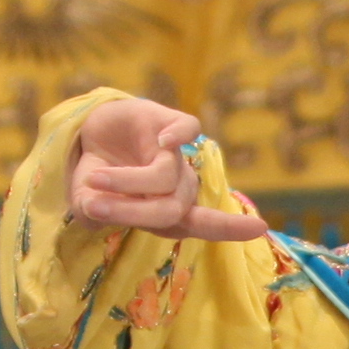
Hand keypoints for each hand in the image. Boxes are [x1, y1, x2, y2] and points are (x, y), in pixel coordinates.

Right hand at [65, 94, 264, 242]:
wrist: (88, 137)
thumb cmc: (97, 179)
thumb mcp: (89, 202)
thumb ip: (93, 213)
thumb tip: (94, 209)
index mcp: (171, 211)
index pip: (204, 225)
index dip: (229, 228)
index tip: (260, 228)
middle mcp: (180, 185)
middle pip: (170, 210)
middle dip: (129, 212)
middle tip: (92, 206)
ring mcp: (175, 154)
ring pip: (163, 177)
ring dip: (124, 182)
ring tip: (92, 179)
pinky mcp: (168, 121)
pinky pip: (188, 128)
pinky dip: (179, 136)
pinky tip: (164, 140)